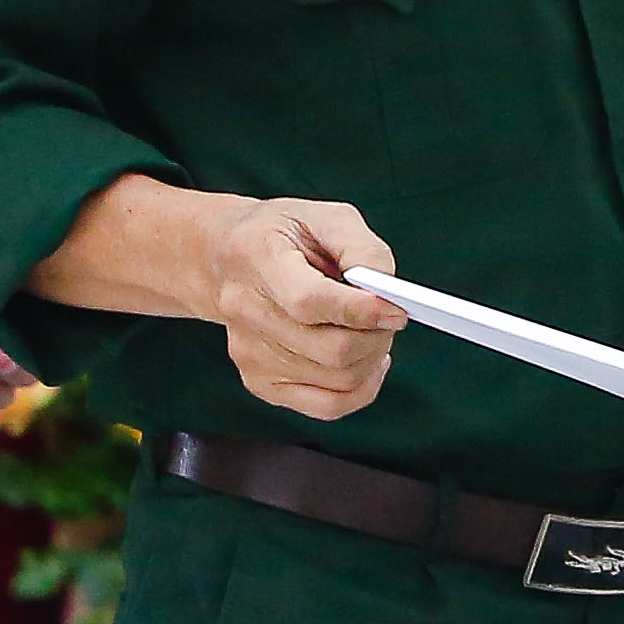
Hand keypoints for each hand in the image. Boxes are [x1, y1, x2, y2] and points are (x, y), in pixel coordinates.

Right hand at [205, 196, 402, 420]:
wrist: (226, 260)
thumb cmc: (284, 235)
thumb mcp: (326, 218)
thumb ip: (363, 249)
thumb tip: (390, 293)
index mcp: (257, 258)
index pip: (309, 302)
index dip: (362, 311)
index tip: (398, 310)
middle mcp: (245, 311)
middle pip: (331, 349)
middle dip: (378, 336)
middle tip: (390, 317)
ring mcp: (250, 353)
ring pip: (338, 380)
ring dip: (372, 358)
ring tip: (373, 331)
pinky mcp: (259, 382)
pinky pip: (328, 406)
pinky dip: (361, 389)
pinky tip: (365, 362)